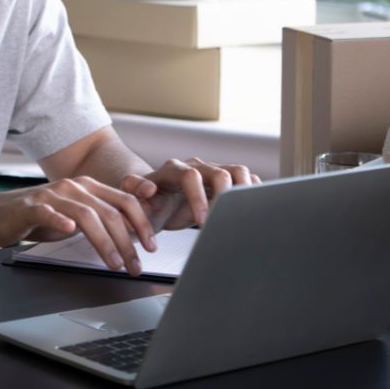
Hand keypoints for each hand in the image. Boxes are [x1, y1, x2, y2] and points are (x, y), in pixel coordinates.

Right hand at [0, 176, 157, 275]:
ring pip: (87, 215)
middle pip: (110, 211)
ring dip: (105, 242)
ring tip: (115, 263)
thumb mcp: (73, 216)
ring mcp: (51, 196)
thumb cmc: (34, 217)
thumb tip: (128, 235)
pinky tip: (69, 231)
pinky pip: (48, 212)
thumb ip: (98, 219)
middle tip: (136, 265)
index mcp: (87, 187)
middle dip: (128, 241)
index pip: (124, 201)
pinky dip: (60, 221)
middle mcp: (73, 187)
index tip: (152, 246)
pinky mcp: (30, 207)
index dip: (141, 223)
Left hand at [120, 158, 259, 230]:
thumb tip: (147, 188)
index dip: (198, 198)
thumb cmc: (147, 204)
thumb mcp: (134, 201)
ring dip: (244, 190)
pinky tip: (255, 207)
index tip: (202, 222)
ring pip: (237, 171)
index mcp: (172, 170)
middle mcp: (195, 166)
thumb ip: (134, 191)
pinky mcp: (225, 180)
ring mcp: (212, 171)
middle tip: (226, 219)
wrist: (157, 204)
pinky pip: (246, 179)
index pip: (190, 176)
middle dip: (225, 196)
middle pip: (219, 172)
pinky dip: (254, 191)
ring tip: (244, 212)